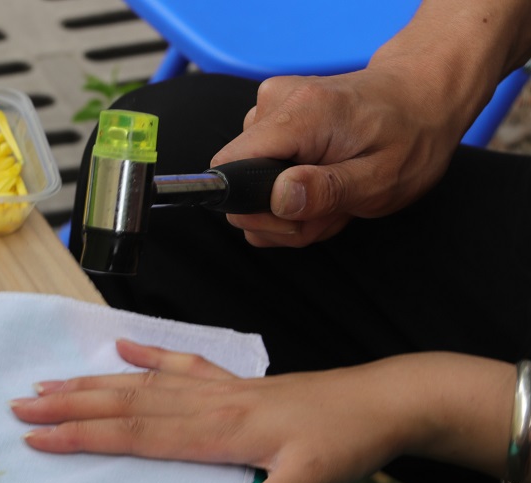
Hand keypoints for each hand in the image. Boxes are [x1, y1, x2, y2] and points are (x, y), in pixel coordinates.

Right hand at [11, 342, 510, 482]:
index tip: (37, 438)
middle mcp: (208, 403)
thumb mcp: (315, 479)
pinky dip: (149, 356)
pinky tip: (122, 348)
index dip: (83, 435)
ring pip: (142, 383)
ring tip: (48, 383)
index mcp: (218, 429)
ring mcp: (218, 388)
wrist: (385, 400)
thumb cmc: (348, 442)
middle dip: (69, 406)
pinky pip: (182, 364)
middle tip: (19, 407)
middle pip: (125, 403)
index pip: (136, 433)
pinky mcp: (234, 383)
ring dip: (92, 383)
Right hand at [212, 69, 461, 247]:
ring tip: (335, 195)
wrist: (424, 96)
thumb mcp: (383, 178)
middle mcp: (274, 104)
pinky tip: (324, 184)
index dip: (255, 206)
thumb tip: (277, 198)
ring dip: (291, 209)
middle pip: (239, 184)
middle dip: (281, 216)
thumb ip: (327, 191)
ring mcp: (269, 109)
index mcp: (302, 114)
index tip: (298, 215)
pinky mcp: (270, 120)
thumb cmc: (411, 136)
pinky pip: (260, 173)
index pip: (229, 167)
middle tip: (330, 210)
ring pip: (251, 186)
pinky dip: (291, 193)